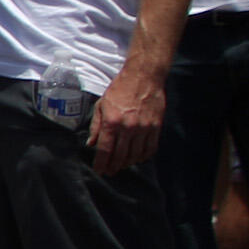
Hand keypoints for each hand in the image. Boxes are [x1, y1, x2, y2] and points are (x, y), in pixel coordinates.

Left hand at [88, 60, 164, 176]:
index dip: (101, 163)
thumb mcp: (101, 105)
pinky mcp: (156, 127)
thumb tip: (91, 143)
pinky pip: (150, 148)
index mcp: (112, 122)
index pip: (105, 150)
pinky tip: (138, 158)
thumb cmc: (120, 89)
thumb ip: (96, 126)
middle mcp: (128, 128)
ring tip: (122, 165)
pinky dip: (143, 156)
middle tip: (110, 171)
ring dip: (128, 163)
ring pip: (136, 154)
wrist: (144, 77)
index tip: (99, 170)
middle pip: (120, 156)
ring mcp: (144, 128)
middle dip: (114, 166)